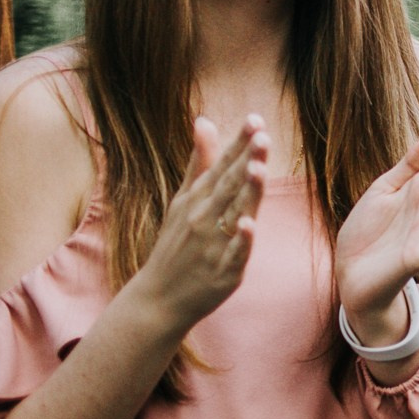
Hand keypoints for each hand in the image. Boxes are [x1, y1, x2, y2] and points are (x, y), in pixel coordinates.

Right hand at [131, 116, 269, 327]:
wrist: (157, 298)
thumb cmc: (175, 243)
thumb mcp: (183, 200)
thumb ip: (199, 162)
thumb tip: (205, 120)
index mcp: (197, 200)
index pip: (221, 167)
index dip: (238, 145)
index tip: (255, 120)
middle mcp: (203, 218)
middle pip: (228, 186)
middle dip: (245, 161)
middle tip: (262, 136)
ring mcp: (212, 245)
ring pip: (232, 214)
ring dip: (244, 192)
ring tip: (257, 168)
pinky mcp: (222, 271)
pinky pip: (234, 253)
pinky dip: (241, 240)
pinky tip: (248, 224)